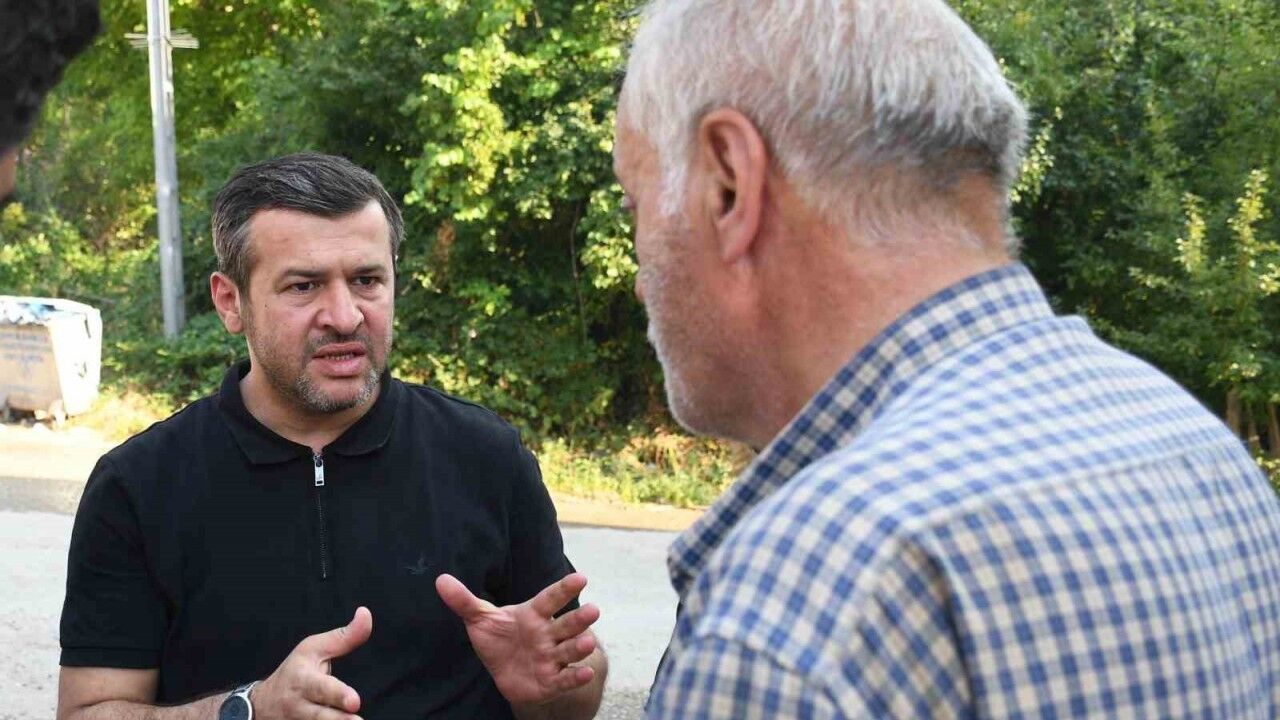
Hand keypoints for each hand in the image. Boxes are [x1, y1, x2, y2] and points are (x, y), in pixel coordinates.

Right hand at [251, 607, 371, 719]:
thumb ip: (343, 637)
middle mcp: (300, 706)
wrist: (263, 704)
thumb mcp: (314, 649)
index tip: (355, 701)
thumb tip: (365, 614)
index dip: (338, 695)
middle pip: (319, 716)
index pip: (321, 688)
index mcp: (303, 680)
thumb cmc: (295, 671)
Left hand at [436, 573, 599, 706]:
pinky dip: (575, 677)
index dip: (564, 589)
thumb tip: (440, 580)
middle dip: (580, 619)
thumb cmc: (499, 638)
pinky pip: (565, 679)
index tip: (580, 578)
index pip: (550, 599)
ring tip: (587, 642)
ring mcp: (552, 658)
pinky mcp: (552, 681)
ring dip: (579, 647)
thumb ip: (464, 601)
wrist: (506, 672)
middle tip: (593, 610)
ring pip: (569, 650)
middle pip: (566, 625)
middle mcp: (548, 634)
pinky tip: (585, 673)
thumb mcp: (480, 619)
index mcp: (534, 615)